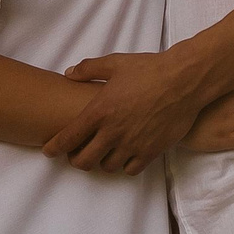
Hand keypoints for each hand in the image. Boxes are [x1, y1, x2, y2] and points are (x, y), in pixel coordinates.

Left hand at [43, 48, 213, 173]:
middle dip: (76, 160)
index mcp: (100, 111)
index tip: (48, 152)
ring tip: (103, 153)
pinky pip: (130, 170)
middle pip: (84, 161)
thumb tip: (69, 74)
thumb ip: (88, 69)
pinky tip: (125, 156)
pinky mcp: (151, 151)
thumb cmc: (149, 69)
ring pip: (107, 167)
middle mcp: (113, 132)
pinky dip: (124, 165)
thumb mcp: (115, 63)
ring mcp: (132, 144)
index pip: (68, 137)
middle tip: (77, 154)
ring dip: (101, 162)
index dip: (54, 148)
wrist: (184, 80)